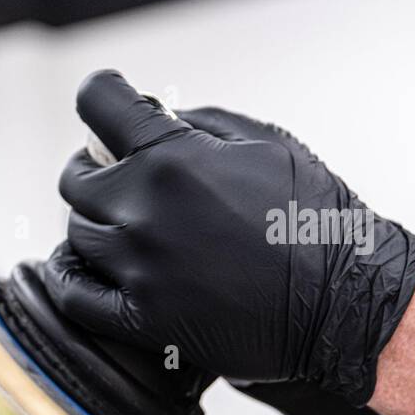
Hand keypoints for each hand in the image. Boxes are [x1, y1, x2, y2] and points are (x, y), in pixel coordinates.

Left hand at [42, 70, 414, 403]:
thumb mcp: (266, 142)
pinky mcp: (141, 318)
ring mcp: (138, 267)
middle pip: (76, 177)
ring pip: (76, 232)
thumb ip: (198, 123)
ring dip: (94, 222)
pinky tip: (81, 266)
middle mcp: (143, 210)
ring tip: (123, 225)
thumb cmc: (315, 218)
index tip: (105, 105)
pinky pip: (73, 294)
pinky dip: (69, 276)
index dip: (100, 96)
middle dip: (95, 168)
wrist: (345, 301)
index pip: (98, 102)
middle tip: (119, 176)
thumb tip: (151, 115)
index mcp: (172, 158)